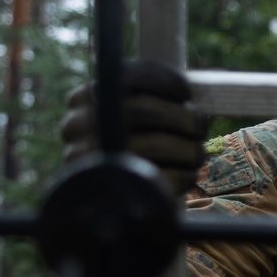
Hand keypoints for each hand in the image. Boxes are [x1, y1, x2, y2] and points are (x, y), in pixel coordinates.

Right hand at [61, 59, 206, 193]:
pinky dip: (182, 175)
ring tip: (196, 153)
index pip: (126, 75)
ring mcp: (92, 161)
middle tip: (199, 125)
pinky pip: (159, 178)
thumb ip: (150, 96)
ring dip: (188, 148)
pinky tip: (187, 175)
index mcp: (86, 98)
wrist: (109, 201)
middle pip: (141, 110)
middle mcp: (77, 126)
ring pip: (154, 146)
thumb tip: (184, 93)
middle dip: (182, 117)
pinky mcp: (111, 195)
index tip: (186, 93)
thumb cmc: (132, 148)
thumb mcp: (132, 116)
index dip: (164, 80)